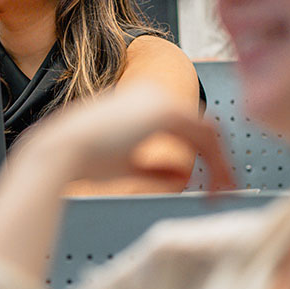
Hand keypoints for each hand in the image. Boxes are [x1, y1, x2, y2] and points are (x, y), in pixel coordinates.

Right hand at [11, 82, 232, 190]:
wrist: (64, 149)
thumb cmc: (84, 158)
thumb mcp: (126, 163)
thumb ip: (154, 165)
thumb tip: (180, 173)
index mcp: (140, 103)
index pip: (184, 126)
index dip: (201, 154)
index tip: (207, 183)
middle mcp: (153, 95)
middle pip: (201, 128)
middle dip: (217, 160)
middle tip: (225, 189)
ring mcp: (161, 101)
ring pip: (208, 133)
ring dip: (221, 165)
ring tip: (223, 193)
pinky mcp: (167, 113)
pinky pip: (206, 139)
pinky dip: (217, 165)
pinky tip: (217, 189)